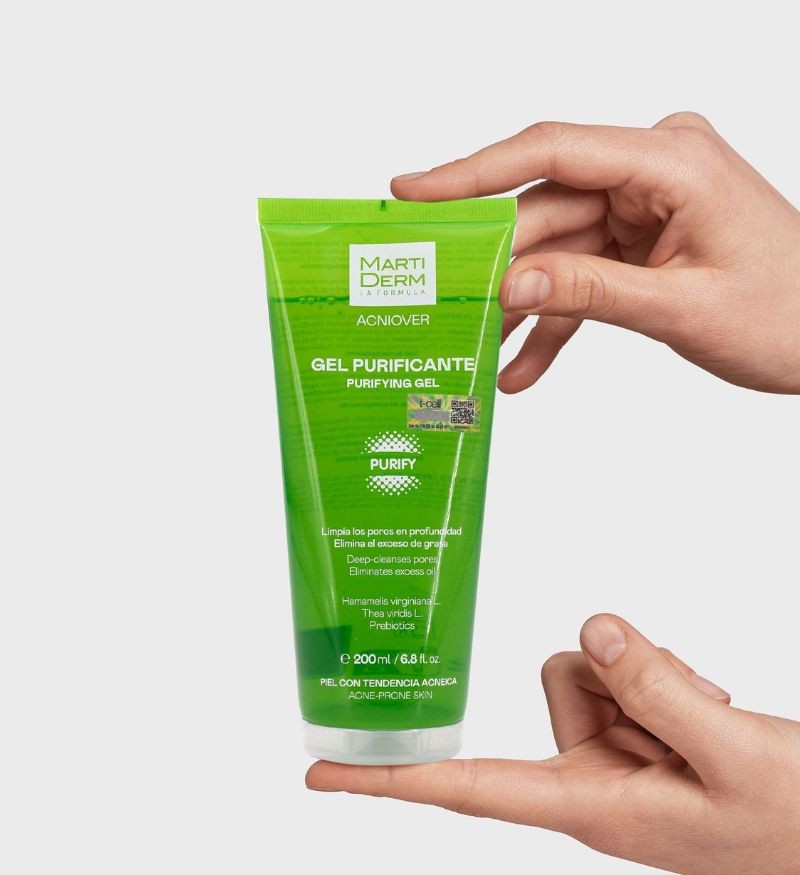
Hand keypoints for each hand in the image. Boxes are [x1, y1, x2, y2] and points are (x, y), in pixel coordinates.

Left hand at [307, 615, 799, 874]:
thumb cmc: (792, 827)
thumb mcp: (729, 757)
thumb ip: (655, 689)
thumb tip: (592, 630)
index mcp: (590, 806)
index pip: (467, 788)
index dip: (390, 781)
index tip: (320, 776)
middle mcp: (591, 776)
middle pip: (555, 679)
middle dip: (618, 676)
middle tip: (689, 711)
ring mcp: (617, 753)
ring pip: (590, 666)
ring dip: (649, 674)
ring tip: (707, 714)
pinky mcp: (641, 730)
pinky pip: (626, 667)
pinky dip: (665, 674)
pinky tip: (707, 704)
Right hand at [390, 113, 799, 393]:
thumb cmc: (788, 313)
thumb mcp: (680, 307)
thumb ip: (589, 292)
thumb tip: (507, 282)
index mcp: (672, 161)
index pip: (554, 152)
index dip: (473, 171)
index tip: (414, 190)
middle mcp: (653, 170)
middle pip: (547, 209)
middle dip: (497, 262)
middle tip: (440, 298)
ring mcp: (645, 205)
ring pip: (557, 249)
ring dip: (524, 303)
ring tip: (482, 348)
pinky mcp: (640, 240)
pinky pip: (583, 276)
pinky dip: (557, 319)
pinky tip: (524, 364)